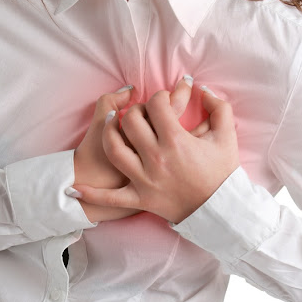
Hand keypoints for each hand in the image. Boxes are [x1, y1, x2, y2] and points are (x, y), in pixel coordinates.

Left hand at [70, 84, 240, 224]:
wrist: (221, 211)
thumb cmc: (223, 173)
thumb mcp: (227, 136)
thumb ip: (219, 107)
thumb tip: (202, 90)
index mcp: (176, 140)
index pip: (156, 105)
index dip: (160, 96)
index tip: (165, 101)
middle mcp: (156, 157)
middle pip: (131, 121)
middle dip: (136, 110)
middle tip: (143, 112)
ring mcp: (144, 179)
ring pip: (115, 149)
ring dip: (109, 132)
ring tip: (111, 122)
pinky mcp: (140, 199)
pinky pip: (111, 197)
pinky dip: (92, 194)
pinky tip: (74, 188)